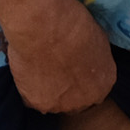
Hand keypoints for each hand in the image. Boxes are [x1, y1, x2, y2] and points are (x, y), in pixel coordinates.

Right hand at [0, 0, 115, 113]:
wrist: (46, 28)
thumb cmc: (73, 24)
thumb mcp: (97, 38)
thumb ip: (94, 56)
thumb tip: (88, 57)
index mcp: (104, 83)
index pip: (94, 90)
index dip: (81, 79)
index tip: (71, 68)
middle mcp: (86, 100)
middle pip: (75, 101)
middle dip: (66, 89)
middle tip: (53, 68)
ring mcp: (61, 105)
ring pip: (52, 101)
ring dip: (46, 89)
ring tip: (37, 66)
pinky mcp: (37, 103)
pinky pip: (31, 97)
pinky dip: (27, 85)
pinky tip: (26, 68)